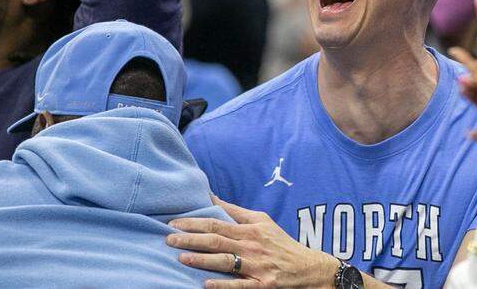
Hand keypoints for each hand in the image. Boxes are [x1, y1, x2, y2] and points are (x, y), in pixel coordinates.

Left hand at [166, 196, 337, 287]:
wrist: (308, 268)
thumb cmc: (280, 243)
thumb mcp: (261, 221)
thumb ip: (235, 210)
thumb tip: (211, 195)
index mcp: (250, 229)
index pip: (217, 222)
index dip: (194, 222)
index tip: (174, 222)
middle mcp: (252, 246)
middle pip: (217, 240)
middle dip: (191, 239)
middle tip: (169, 239)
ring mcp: (256, 266)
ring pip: (225, 261)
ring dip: (202, 259)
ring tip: (181, 258)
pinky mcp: (262, 285)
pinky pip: (239, 285)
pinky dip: (222, 285)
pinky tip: (206, 284)